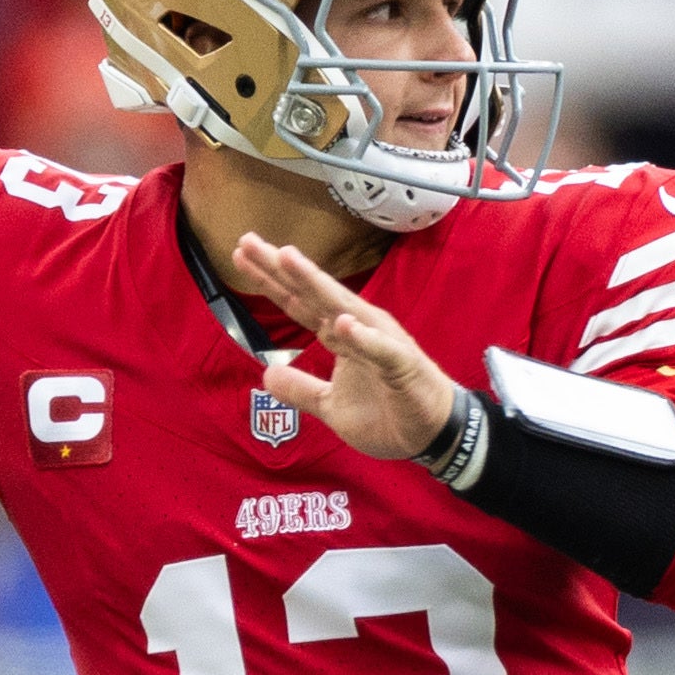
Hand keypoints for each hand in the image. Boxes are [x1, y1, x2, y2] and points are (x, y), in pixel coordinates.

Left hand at [227, 232, 463, 459]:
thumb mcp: (331, 406)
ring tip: (290, 259)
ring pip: (344, 308)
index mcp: (340, 334)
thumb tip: (265, 375)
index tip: (242, 253)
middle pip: (313, 294)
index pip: (299, 302)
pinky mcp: (403, 365)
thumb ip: (300, 389)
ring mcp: (381, 343)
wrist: (432, 434)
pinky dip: (363, 338)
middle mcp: (358, 328)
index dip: (271, 279)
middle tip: (248, 240)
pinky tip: (343, 323)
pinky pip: (381, 350)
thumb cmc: (387, 414)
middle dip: (282, 268)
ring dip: (318, 285)